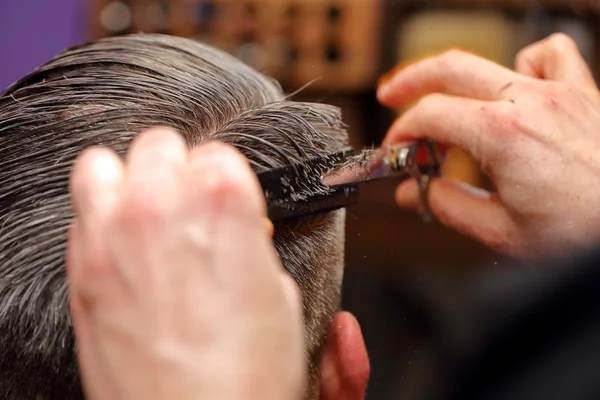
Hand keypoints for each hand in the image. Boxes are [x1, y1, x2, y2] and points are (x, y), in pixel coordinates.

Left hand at [67, 128, 304, 399]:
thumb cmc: (245, 375)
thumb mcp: (278, 294)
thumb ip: (249, 245)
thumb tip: (235, 233)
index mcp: (222, 201)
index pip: (217, 151)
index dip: (227, 179)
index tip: (228, 200)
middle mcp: (160, 206)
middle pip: (158, 144)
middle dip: (178, 167)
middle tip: (190, 201)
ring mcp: (111, 236)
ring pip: (101, 164)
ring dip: (128, 180)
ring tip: (147, 210)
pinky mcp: (81, 272)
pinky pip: (81, 216)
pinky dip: (101, 219)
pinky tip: (124, 247)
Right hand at [377, 33, 599, 260]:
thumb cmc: (584, 234)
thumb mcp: (503, 232)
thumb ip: (448, 206)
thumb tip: (413, 193)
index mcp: (502, 135)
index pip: (430, 115)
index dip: (401, 133)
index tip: (396, 153)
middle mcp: (530, 103)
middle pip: (451, 68)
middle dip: (410, 80)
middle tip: (390, 97)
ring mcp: (561, 94)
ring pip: (497, 58)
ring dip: (465, 76)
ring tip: (454, 99)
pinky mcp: (585, 95)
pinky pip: (552, 56)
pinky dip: (526, 64)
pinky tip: (517, 90)